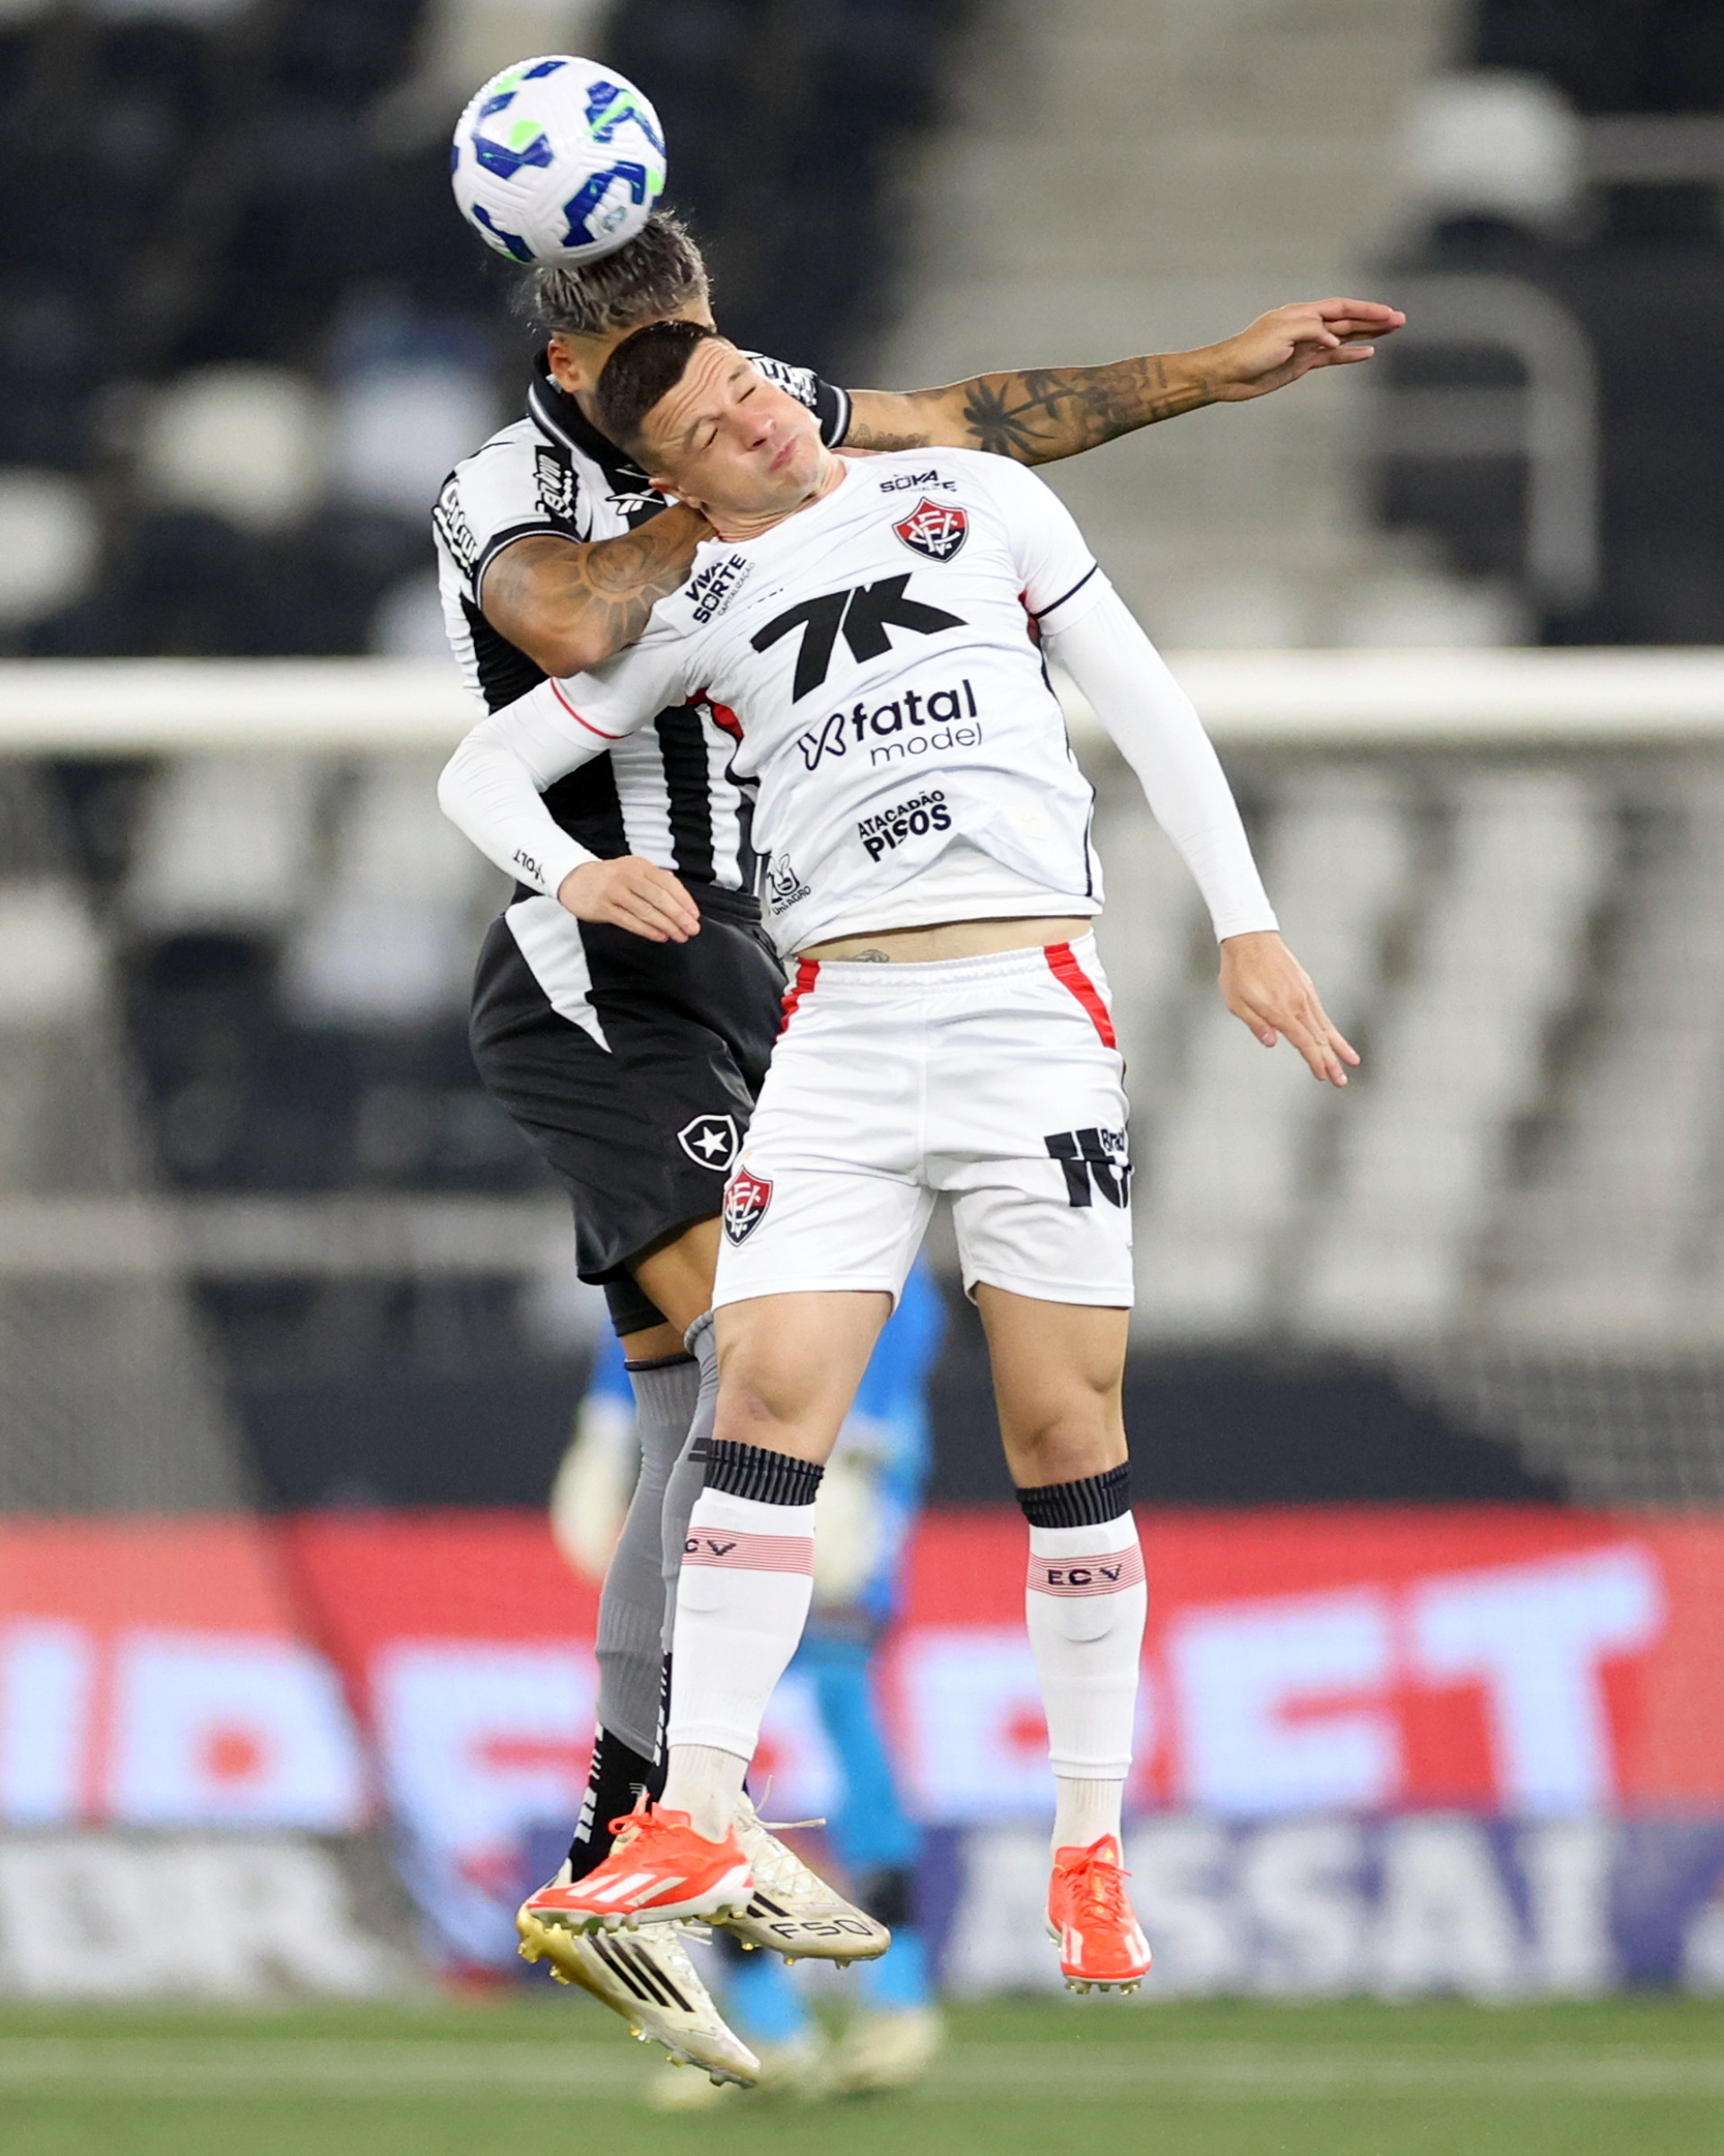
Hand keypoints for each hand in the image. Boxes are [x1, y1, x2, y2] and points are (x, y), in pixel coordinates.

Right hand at [558, 857, 700, 942]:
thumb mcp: (633, 871)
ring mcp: (613, 891)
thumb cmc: (611, 879)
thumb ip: (656, 881)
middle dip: (678, 916)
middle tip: (692, 930)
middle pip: (659, 897)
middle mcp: (627, 875)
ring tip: (679, 936)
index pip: (668, 883)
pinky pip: (629, 920)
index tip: (695, 916)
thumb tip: (682, 900)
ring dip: (666, 925)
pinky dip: (647, 930)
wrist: (574, 879)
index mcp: (639, 865)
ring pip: (645, 910)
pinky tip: (660, 936)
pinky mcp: (602, 907)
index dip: (684, 900)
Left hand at [1206, 299, 1404, 403]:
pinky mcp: (1302, 364)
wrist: (1228, 375)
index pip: (1341, 308)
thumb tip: (1336, 341)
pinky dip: (1350, 355)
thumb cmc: (1249, 350)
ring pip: (1344, 338)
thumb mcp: (1281, 333)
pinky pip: (1333, 358)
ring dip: (1367, 335)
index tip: (1388, 313)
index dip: (1366, 310)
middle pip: (1347, 321)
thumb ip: (1312, 331)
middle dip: (1374, 320)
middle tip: (1400, 320)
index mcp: (1302, 313)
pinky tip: (1367, 353)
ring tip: (1391, 332)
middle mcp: (1308, 326)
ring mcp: (1307, 346)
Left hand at [1219, 930, 1358, 1086]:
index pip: (1304, 1042)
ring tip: (1352, 1061)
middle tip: (1342, 1081)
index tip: (1323, 1076)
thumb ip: (1256, 1024)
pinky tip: (1332, 1036)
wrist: (1250, 937)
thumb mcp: (1236, 1002)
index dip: (1315, 1061)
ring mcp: (1304, 993)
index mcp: (1280, 1011)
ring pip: (1325, 1025)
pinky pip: (1321, 1012)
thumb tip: (1273, 1043)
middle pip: (1319, 1038)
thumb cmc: (1238, 971)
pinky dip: (1330, 1027)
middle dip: (1332, 1061)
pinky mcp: (1305, 985)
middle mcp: (1298, 1003)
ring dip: (1338, 1046)